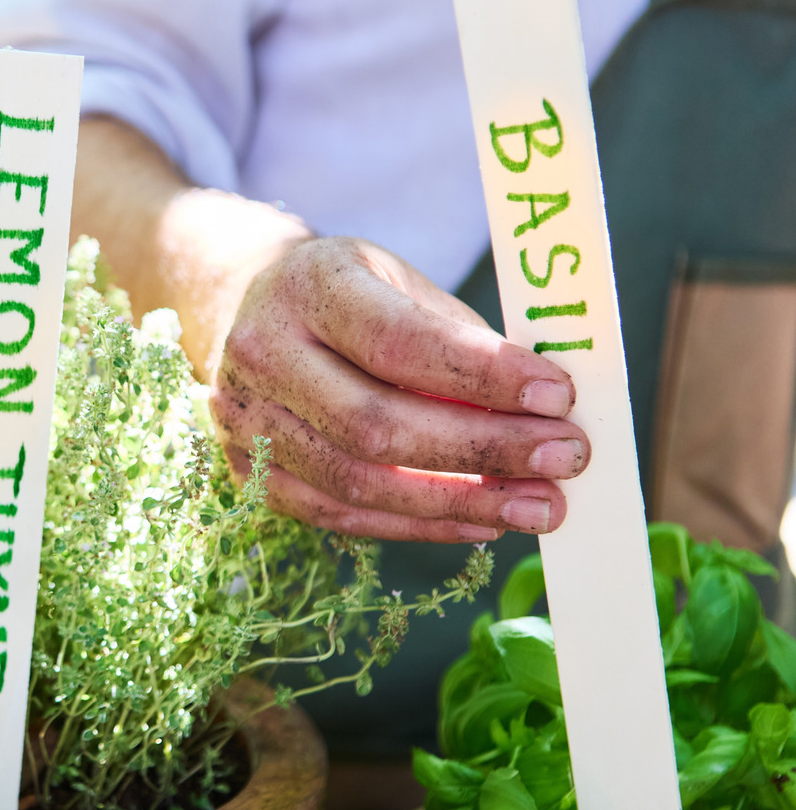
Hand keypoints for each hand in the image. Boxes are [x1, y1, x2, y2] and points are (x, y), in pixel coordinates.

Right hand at [210, 236, 589, 542]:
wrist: (251, 309)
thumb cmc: (351, 295)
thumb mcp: (403, 284)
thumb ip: (461, 341)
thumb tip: (545, 410)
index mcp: (305, 288)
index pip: (396, 342)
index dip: (481, 376)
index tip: (557, 396)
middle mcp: (261, 355)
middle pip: (374, 423)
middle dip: (481, 449)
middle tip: (563, 458)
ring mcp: (245, 422)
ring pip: (357, 482)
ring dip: (458, 502)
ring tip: (537, 506)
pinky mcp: (250, 476)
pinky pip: (341, 517)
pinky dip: (418, 525)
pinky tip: (481, 520)